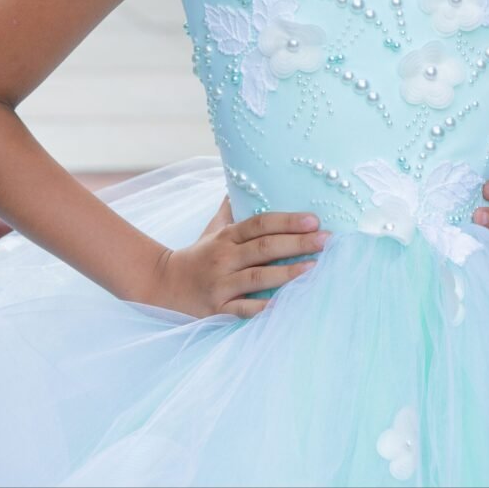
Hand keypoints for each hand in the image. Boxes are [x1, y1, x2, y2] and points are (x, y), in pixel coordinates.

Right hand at [143, 195, 328, 318]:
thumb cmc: (198, 256)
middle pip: (264, 248)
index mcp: (227, 237)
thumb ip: (232, 207)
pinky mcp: (216, 309)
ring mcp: (220, 284)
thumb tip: (244, 178)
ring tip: (314, 269)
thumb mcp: (213, 228)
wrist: (161, 285)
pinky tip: (284, 305)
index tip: (314, 219)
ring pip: (257, 277)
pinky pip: (242, 309)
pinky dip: (262, 308)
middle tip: (326, 240)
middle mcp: (224, 258)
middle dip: (297, 243)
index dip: (287, 221)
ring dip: (287, 273)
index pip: (259, 224)